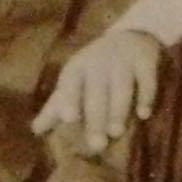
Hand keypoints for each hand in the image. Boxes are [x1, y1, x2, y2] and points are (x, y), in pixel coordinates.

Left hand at [32, 29, 163, 151]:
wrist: (130, 37)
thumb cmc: (95, 68)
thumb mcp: (75, 81)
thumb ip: (57, 106)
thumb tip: (35, 130)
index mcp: (77, 68)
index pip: (71, 84)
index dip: (70, 99)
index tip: (68, 118)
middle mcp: (98, 63)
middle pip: (96, 92)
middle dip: (96, 117)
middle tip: (96, 145)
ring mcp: (123, 61)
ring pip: (121, 87)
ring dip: (118, 109)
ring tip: (116, 132)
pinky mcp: (145, 62)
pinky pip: (146, 80)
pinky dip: (146, 96)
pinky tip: (144, 114)